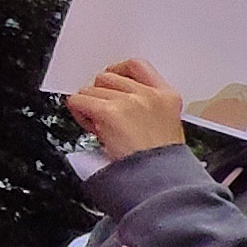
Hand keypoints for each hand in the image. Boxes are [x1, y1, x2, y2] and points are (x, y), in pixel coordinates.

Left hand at [64, 59, 186, 159]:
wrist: (159, 180)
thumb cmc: (161, 162)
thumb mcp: (166, 126)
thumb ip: (146, 106)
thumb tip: (113, 96)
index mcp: (167, 96)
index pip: (137, 65)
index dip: (118, 70)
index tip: (110, 82)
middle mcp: (148, 94)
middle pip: (107, 76)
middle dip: (100, 93)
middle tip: (103, 113)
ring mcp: (129, 102)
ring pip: (90, 90)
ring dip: (89, 106)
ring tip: (99, 126)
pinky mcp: (109, 112)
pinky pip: (79, 100)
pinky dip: (79, 112)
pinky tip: (90, 127)